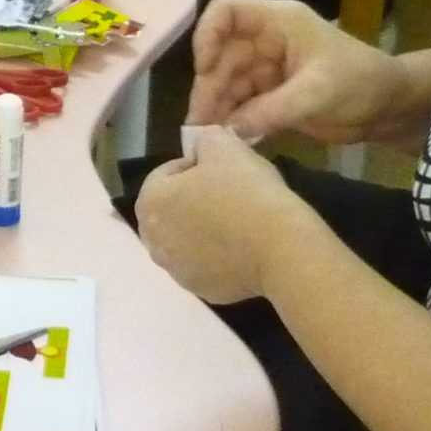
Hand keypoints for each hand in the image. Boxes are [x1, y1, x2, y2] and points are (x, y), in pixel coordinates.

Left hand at [134, 125, 307, 303]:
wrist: (280, 247)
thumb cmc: (246, 192)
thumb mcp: (226, 146)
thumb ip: (205, 139)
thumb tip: (203, 146)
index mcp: (151, 202)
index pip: (166, 174)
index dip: (195, 166)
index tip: (222, 168)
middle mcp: (153, 241)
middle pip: (170, 210)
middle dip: (192, 199)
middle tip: (229, 193)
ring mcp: (175, 270)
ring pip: (185, 239)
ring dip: (202, 228)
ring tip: (237, 220)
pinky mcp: (200, 291)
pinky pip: (203, 265)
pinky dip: (216, 255)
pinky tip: (242, 246)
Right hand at [188, 0, 413, 143]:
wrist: (392, 107)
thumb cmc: (360, 83)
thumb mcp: (317, 93)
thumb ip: (271, 110)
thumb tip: (227, 130)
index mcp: (278, 23)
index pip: (227, 12)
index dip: (207, 35)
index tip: (205, 69)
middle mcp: (267, 42)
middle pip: (222, 56)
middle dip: (209, 88)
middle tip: (199, 126)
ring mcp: (269, 69)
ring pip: (229, 84)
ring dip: (217, 110)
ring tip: (207, 140)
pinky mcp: (273, 96)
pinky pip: (243, 105)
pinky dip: (234, 122)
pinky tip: (226, 142)